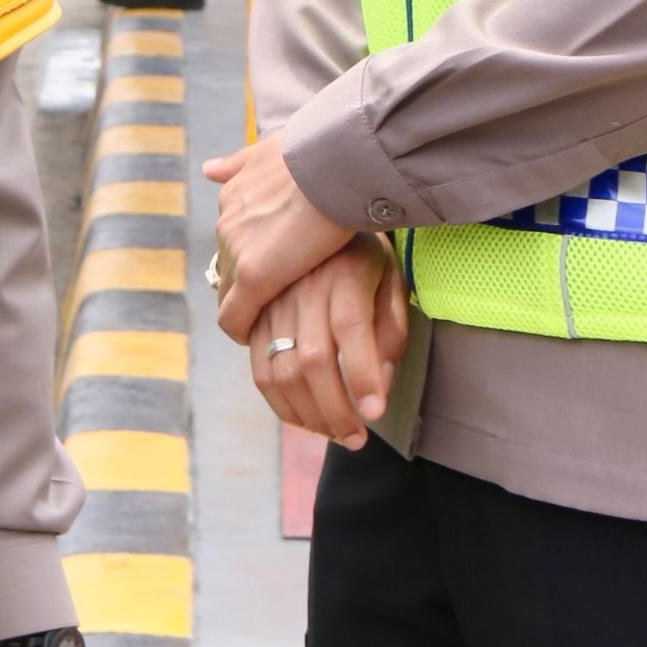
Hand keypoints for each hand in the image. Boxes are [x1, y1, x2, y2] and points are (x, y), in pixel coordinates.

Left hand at [202, 136, 355, 337]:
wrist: (336, 160)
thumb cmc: (321, 152)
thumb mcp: (272, 148)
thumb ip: (241, 161)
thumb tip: (210, 169)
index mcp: (234, 194)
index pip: (233, 238)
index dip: (249, 256)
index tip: (269, 269)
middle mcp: (228, 221)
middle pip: (228, 266)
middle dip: (245, 284)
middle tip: (271, 302)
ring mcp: (238, 250)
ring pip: (230, 292)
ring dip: (247, 308)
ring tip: (269, 325)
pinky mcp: (253, 276)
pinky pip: (235, 316)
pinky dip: (242, 332)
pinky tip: (257, 342)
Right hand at [243, 237, 409, 449]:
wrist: (312, 207)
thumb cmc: (363, 252)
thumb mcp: (390, 277)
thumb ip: (391, 328)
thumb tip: (381, 384)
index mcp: (347, 270)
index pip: (353, 326)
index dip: (363, 374)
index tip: (376, 413)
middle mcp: (306, 284)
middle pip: (314, 357)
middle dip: (336, 410)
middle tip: (356, 439)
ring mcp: (275, 300)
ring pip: (281, 369)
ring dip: (308, 414)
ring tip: (334, 433)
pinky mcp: (256, 317)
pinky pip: (259, 368)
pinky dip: (281, 403)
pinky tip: (305, 418)